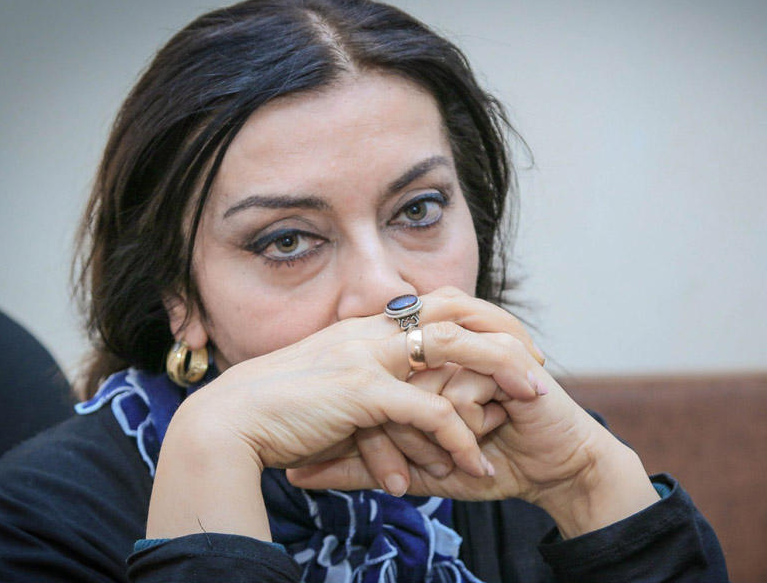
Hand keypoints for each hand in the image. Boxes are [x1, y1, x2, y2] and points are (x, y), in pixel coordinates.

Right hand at [164, 287, 542, 479]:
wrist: (228, 422)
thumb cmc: (277, 409)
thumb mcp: (329, 384)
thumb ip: (366, 384)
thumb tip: (397, 406)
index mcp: (365, 326)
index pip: (436, 302)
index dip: (480, 318)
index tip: (511, 344)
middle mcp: (370, 330)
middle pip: (456, 311)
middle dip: (503, 332)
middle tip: (538, 363)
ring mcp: (365, 355)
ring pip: (454, 349)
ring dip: (500, 374)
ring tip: (534, 401)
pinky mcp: (359, 391)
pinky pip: (426, 410)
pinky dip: (456, 437)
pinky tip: (473, 464)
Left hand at [287, 291, 658, 536]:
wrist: (551, 468)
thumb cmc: (482, 463)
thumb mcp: (410, 469)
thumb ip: (358, 466)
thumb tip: (295, 473)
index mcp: (412, 359)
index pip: (365, 376)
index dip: (364, 428)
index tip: (376, 468)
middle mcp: (440, 344)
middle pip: (389, 376)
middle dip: (398, 439)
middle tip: (415, 477)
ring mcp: (471, 343)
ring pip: (421, 383)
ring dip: (430, 432)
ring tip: (448, 463)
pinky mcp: (505, 356)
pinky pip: (461, 389)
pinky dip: (465, 424)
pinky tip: (480, 443)